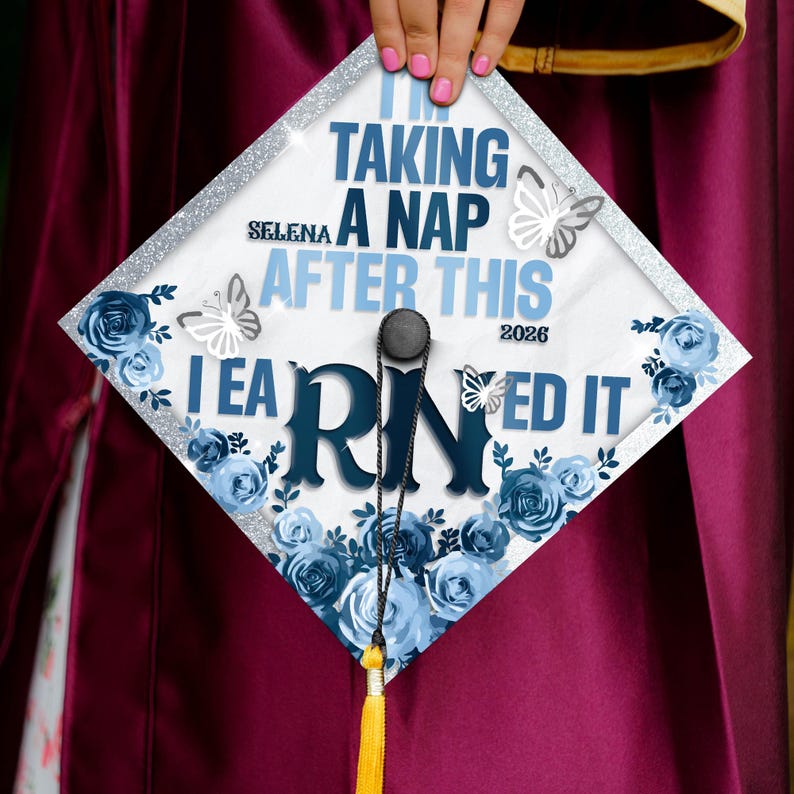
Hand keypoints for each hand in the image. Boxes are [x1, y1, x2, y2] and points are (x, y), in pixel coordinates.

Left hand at [370, 0, 524, 104]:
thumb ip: (408, 0)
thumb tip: (403, 49)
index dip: (388, 27)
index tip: (394, 63)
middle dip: (421, 41)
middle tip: (423, 78)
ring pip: (462, 6)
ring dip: (453, 51)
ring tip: (446, 87)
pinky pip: (506, 4)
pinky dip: (495, 38)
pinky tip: (482, 67)